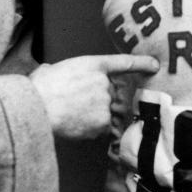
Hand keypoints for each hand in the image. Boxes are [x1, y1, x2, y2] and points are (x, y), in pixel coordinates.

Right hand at [30, 53, 158, 139]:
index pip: (123, 62)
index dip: (141, 63)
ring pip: (104, 112)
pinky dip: (89, 129)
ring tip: (69, 115)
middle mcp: (103, 82)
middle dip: (94, 100)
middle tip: (73, 104)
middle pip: (109, 94)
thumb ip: (58, 71)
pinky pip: (100, 128)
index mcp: (92, 64)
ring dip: (90, 116)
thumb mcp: (49, 70)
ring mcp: (105, 102)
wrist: (37, 108)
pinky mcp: (103, 122)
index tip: (155, 65)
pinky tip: (73, 125)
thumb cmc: (37, 89)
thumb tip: (50, 72)